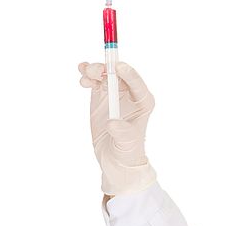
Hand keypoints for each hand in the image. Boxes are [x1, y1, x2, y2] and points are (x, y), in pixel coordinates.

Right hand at [78, 61, 156, 196]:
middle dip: (106, 69)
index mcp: (143, 102)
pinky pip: (94, 82)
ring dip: (94, 70)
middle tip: (94, 71)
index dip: (128, 73)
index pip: (137, 83)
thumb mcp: (127, 143)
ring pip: (105, 75)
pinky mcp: (100, 97)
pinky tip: (82, 78)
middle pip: (118, 74)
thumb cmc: (128, 150)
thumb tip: (112, 123)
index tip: (117, 67)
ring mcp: (114, 94)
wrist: (115, 158)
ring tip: (85, 74)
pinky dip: (87, 77)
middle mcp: (130, 94)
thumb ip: (122, 132)